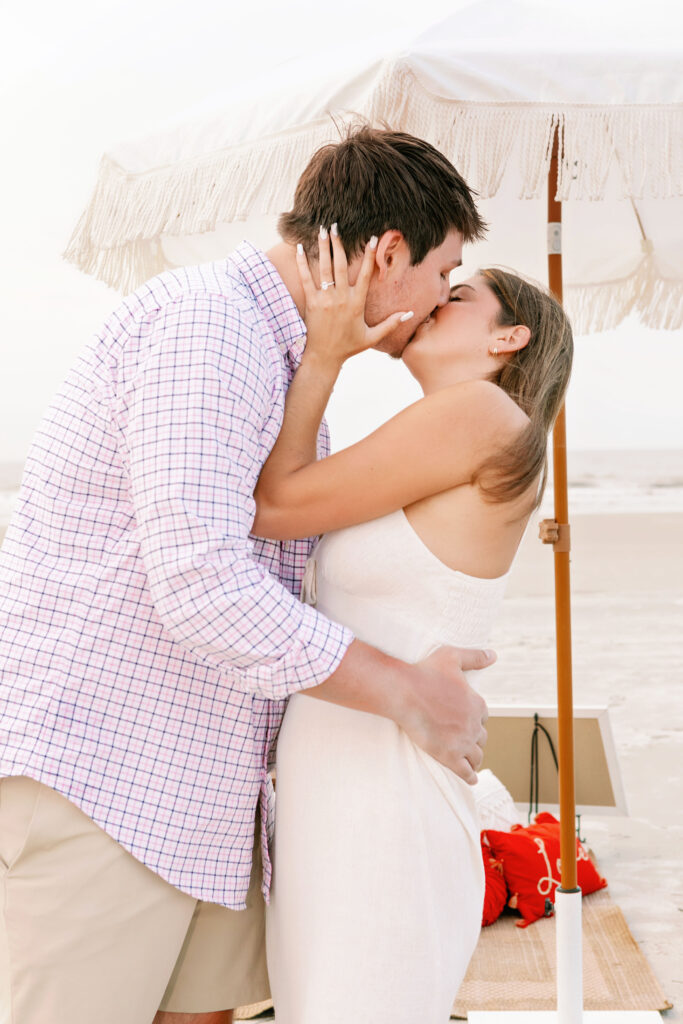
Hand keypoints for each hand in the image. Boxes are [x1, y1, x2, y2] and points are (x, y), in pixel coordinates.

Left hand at [296, 226, 412, 368]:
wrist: (324, 357)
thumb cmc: (348, 347)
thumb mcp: (372, 337)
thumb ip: (391, 324)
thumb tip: (410, 314)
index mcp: (357, 304)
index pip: (365, 275)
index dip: (369, 256)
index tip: (371, 238)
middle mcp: (341, 299)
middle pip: (341, 266)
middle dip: (339, 244)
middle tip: (337, 225)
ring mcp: (325, 300)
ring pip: (324, 269)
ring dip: (323, 248)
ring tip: (322, 230)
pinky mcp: (311, 303)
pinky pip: (306, 279)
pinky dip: (302, 264)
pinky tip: (299, 249)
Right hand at [397, 646, 493, 783]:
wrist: (404, 692)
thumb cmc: (425, 672)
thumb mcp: (452, 657)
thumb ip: (474, 657)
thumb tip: (494, 655)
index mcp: (477, 703)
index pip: (483, 717)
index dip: (476, 719)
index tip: (468, 722)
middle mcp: (473, 724)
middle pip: (481, 737)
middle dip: (476, 739)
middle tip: (467, 743)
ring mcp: (462, 742)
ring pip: (476, 756)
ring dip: (475, 759)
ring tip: (471, 762)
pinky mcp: (449, 756)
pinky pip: (465, 771)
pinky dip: (470, 776)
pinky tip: (471, 779)